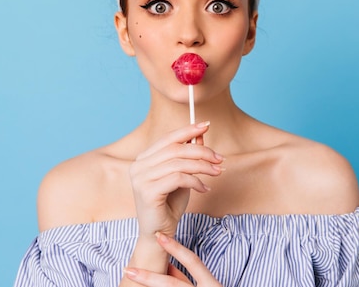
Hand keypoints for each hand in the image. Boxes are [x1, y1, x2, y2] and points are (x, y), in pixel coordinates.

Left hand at [124, 232, 222, 286]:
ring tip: (132, 279)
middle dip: (148, 277)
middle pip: (172, 285)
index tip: (158, 236)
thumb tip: (167, 265)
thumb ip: (187, 277)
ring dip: (149, 285)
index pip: (193, 262)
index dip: (176, 248)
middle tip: (128, 270)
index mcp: (212, 286)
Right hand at [129, 121, 223, 238]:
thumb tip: (200, 135)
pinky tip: (205, 188)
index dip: (188, 130)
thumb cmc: (169, 204)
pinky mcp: (147, 192)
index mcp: (143, 159)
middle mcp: (138, 166)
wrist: (159, 234)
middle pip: (175, 149)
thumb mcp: (182, 177)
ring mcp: (140, 179)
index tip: (206, 125)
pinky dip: (195, 181)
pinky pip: (178, 178)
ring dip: (202, 166)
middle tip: (220, 158)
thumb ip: (188, 157)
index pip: (168, 138)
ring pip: (178, 163)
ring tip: (217, 172)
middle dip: (201, 151)